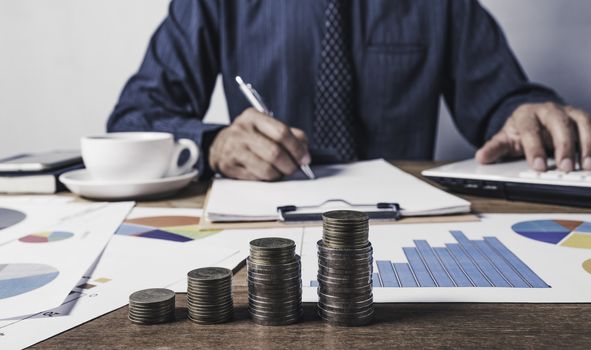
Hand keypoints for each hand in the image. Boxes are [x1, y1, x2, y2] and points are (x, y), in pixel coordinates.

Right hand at [208, 108, 310, 179]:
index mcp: (253, 117)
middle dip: (290, 165)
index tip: (305, 158)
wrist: (218, 145)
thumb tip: (304, 149)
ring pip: (266, 169)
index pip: (281, 132)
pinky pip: (255, 178)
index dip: (297, 148)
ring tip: (280, 171)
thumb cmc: (248, 137)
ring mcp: (233, 149)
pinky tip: (266, 174)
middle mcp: (241, 131)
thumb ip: (289, 134)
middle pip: (275, 153)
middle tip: (294, 168)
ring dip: (279, 174)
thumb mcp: (266, 127)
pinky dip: (266, 179)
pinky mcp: (228, 166)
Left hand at [476, 102, 590, 171]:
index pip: (531, 130)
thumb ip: (494, 148)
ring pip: (582, 123)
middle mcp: (549, 110)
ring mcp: (568, 112)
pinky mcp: (583, 119)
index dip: (535, 148)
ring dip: (587, 144)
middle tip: (566, 168)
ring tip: (587, 166)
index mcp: (526, 115)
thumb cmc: (520, 130)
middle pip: (559, 124)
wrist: (533, 115)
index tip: (539, 166)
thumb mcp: (504, 138)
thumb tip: (481, 157)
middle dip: (564, 146)